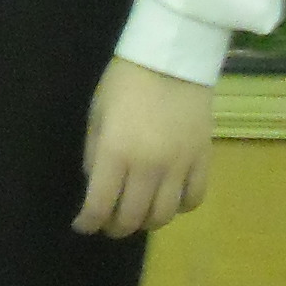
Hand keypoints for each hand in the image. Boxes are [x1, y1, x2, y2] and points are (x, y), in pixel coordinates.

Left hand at [74, 55, 211, 237]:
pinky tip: (168, 201)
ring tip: (137, 215)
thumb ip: (94, 152)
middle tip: (108, 224)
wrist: (171, 58)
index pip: (99, 205)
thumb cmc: (126, 81)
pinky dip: (180, 208)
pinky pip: (194, 198)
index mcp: (116, 153)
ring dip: (146, 223)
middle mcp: (148, 167)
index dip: (88, 222)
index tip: (82, 225)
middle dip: (115, 227)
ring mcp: (179, 166)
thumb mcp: (97, 114)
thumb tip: (95, 183)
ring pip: (164, 216)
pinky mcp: (203, 160)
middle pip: (132, 217)